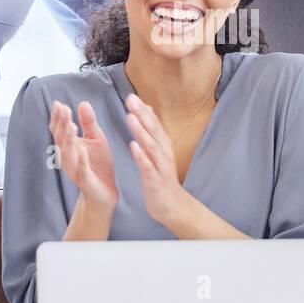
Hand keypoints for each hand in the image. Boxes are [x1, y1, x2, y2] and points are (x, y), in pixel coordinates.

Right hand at [50, 101, 118, 210]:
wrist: (105, 192)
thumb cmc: (98, 164)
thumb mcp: (96, 139)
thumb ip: (89, 122)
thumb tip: (83, 103)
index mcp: (69, 146)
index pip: (60, 130)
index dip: (58, 118)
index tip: (59, 104)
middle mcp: (68, 157)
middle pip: (61, 139)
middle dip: (62, 124)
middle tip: (64, 109)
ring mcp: (75, 169)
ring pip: (68, 154)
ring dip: (69, 140)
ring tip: (71, 125)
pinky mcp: (86, 180)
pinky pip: (82, 170)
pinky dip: (81, 160)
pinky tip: (82, 150)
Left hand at [123, 93, 191, 227]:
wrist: (172, 207)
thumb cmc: (162, 179)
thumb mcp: (158, 153)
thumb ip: (153, 132)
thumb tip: (147, 109)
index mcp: (162, 147)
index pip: (154, 125)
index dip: (144, 111)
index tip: (132, 96)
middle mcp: (164, 154)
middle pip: (153, 131)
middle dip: (142, 115)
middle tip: (131, 100)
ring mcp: (160, 167)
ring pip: (151, 146)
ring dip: (141, 132)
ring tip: (131, 118)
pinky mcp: (156, 181)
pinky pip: (148, 167)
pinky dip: (141, 156)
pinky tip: (133, 147)